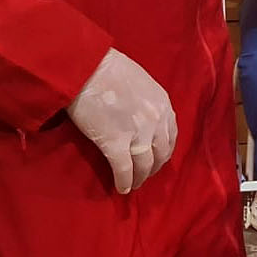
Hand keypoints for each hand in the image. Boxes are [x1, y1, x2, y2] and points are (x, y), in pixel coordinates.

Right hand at [67, 48, 177, 193]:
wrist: (86, 67)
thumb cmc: (108, 68)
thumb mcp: (140, 81)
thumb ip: (147, 101)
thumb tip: (140, 114)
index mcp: (163, 104)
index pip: (170, 136)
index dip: (163, 151)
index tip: (157, 158)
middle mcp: (156, 121)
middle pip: (160, 153)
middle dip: (154, 167)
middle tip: (146, 174)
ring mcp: (138, 133)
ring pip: (144, 165)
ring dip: (140, 177)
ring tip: (135, 184)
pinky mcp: (116, 143)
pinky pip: (124, 170)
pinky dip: (125, 182)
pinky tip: (123, 189)